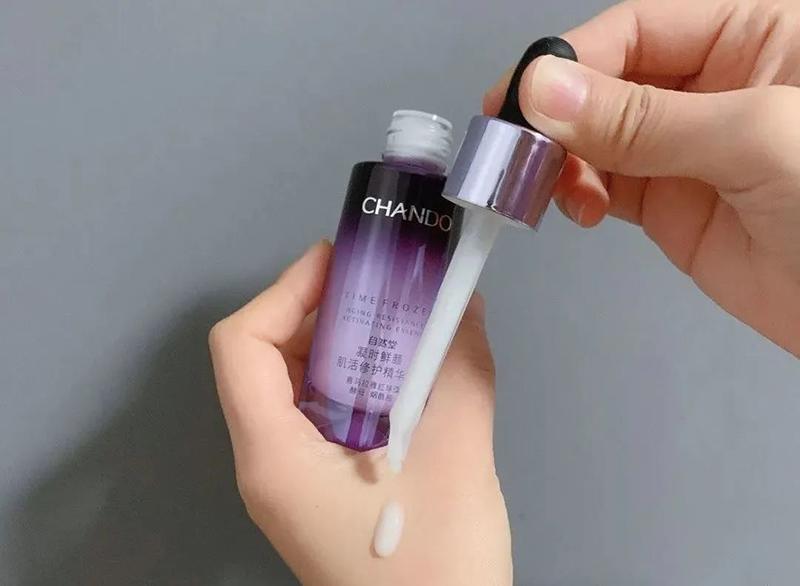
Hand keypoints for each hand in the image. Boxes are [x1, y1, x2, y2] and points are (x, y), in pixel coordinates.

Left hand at [209, 241, 511, 585]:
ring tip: (397, 327)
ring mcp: (287, 482)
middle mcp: (266, 464)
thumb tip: (464, 304)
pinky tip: (402, 380)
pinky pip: (316, 416)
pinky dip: (352, 383)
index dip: (286, 291)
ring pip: (290, 386)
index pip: (243, 345)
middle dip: (319, 312)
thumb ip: (462, 373)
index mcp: (275, 454)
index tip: (343, 266)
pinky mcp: (315, 492)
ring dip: (338, 346)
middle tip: (382, 291)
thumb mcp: (457, 460)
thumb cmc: (432, 568)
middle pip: (263, 358)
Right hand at [485, 0, 799, 356]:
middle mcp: (713, 88)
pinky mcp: (671, 204)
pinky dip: (574, 193)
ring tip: (548, 186)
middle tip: (520, 147)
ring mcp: (687, 150)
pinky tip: (574, 206)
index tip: (524, 98)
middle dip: (557, 115)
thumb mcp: (755, 140)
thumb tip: (550, 93)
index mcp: (752, 37)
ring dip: (560, 159)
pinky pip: (604, 185)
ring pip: (596, 138)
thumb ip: (646, 118)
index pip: (636, 29)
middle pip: (607, 83)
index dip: (573, 60)